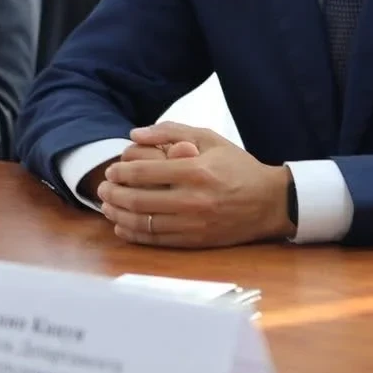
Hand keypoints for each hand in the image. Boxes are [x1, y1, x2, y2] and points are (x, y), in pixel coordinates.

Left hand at [96, 122, 292, 248]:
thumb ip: (171, 131)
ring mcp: (194, 224)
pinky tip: (122, 225)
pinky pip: (156, 240)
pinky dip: (134, 234)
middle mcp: (193, 200)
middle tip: (103, 188)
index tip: (111, 170)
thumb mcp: (210, 139)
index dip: (120, 172)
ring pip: (143, 222)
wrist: (270, 202)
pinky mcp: (196, 242)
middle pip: (138, 199)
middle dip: (113, 193)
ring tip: (107, 206)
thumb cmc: (237, 167)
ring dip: (119, 214)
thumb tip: (135, 134)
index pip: (144, 172)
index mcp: (195, 171)